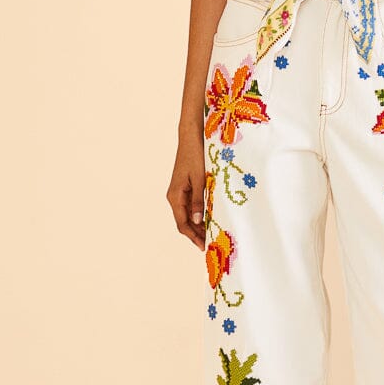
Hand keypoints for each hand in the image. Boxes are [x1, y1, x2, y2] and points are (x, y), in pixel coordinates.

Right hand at [167, 128, 207, 248]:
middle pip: (184, 221)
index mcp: (175, 196)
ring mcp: (178, 192)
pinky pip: (189, 206)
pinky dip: (198, 214)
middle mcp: (174, 196)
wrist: (191, 138)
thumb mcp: (200, 179)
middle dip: (195, 233)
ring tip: (210, 234)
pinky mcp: (184, 187)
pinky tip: (208, 218)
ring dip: (197, 225)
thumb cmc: (195, 156)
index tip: (203, 246)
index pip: (182, 223)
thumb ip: (198, 200)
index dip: (193, 236)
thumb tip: (198, 221)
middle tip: (209, 243)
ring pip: (187, 215)